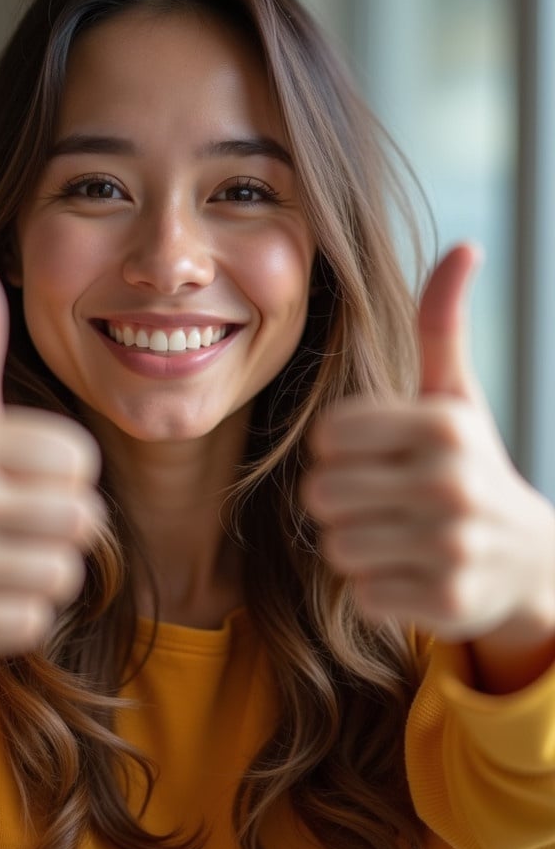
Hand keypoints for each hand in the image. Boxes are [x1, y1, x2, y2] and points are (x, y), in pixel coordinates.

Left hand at [304, 244, 554, 645]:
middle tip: (378, 500)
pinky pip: (362, 594)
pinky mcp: (448, 602)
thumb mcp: (456, 395)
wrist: (528, 560)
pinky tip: (411, 571)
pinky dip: (376, 587)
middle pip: (321, 494)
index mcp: (443, 424)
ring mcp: (453, 547)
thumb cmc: (468, 464)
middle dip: (338, 500)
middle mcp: (452, 483)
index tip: (373, 455)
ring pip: (336, 547)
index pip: (327, 437)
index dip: (339, 450)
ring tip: (394, 534)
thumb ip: (442, 324)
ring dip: (354, 544)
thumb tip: (465, 246)